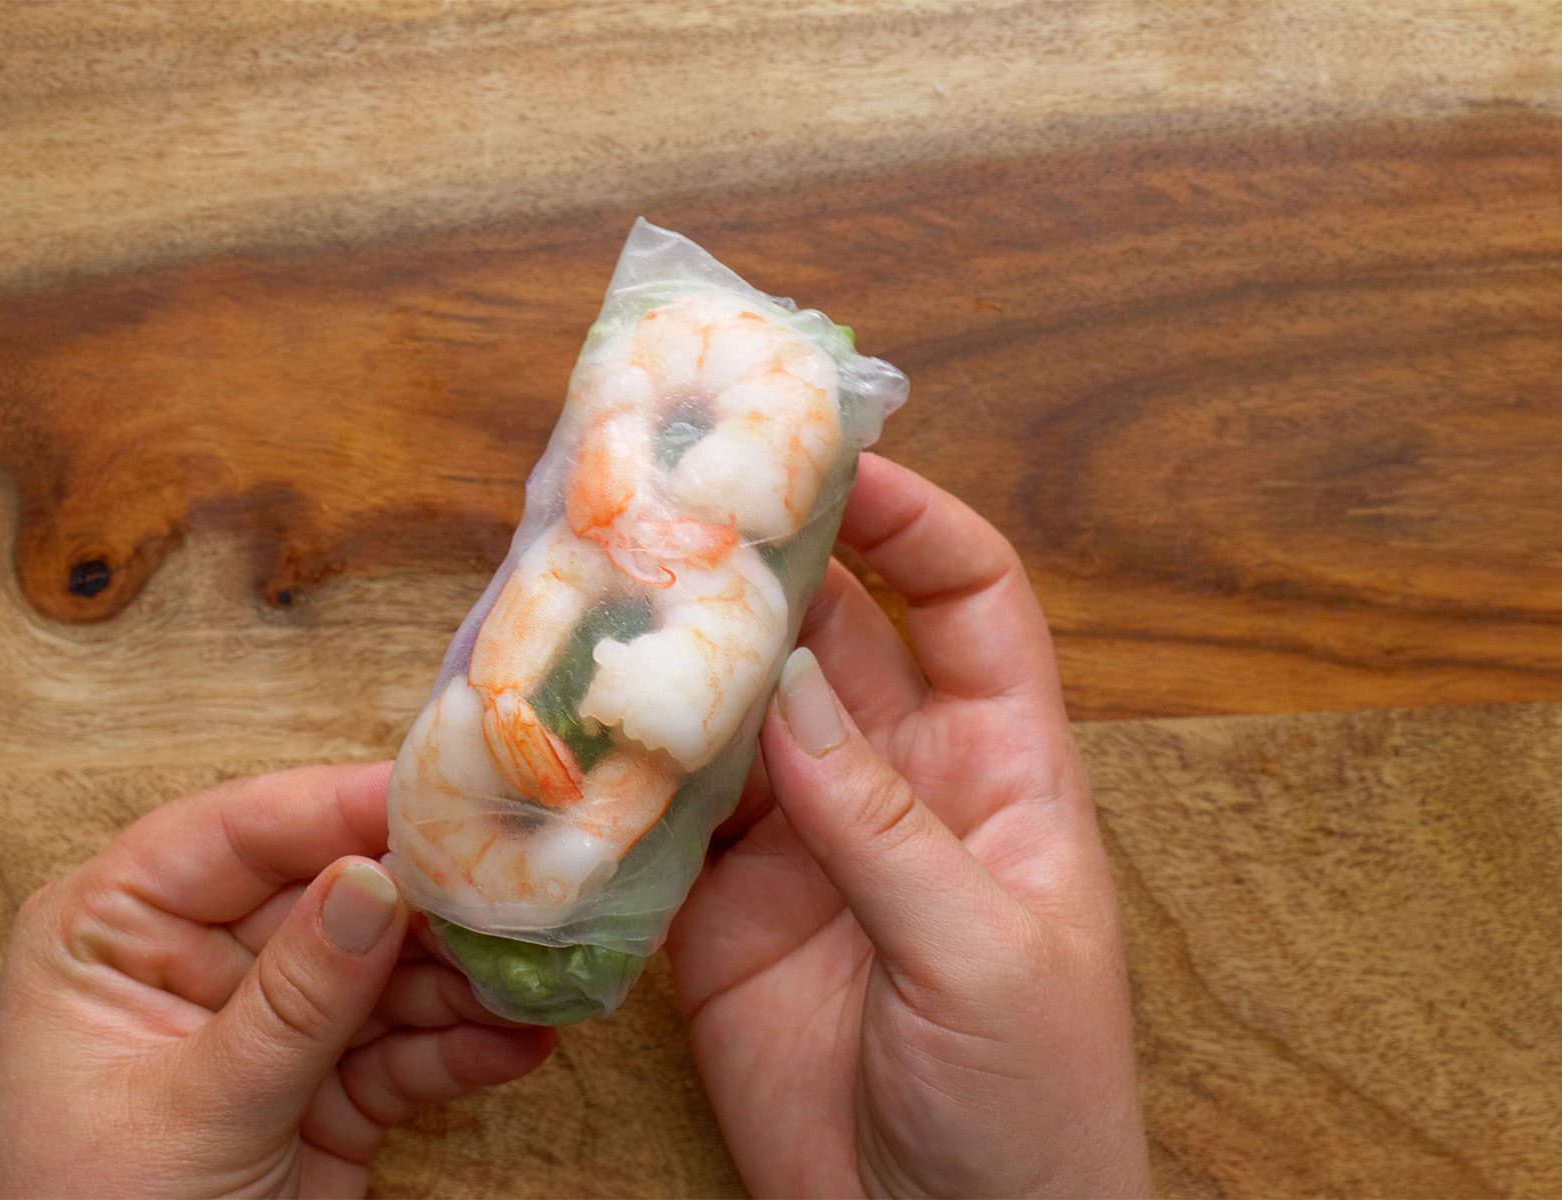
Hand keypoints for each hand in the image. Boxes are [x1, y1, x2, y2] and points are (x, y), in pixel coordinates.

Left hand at [0, 764, 554, 1197]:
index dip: (338, 807)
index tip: (441, 795)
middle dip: (427, 896)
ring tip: (544, 971)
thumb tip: (377, 879)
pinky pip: (403, 1049)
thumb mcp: (194, 1109)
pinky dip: (463, 1047)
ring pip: (382, 969)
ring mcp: (267, 1024)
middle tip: (523, 883)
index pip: (235, 834)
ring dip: (464, 976)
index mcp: (114, 930)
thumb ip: (293, 998)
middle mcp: (194, 959)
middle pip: (329, 892)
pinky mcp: (325, 1091)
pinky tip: (523, 1041)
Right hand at [669, 454, 1150, 1197]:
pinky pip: (665, 823)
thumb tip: (786, 684)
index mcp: (998, 771)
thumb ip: (881, 821)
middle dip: (764, 563)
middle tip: (677, 501)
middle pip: (829, 635)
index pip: (968, 601)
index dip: (912, 520)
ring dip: (676, 663)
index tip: (835, 457)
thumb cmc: (1031, 1107)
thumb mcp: (984, 954)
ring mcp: (801, 846)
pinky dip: (618, 781)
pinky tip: (569, 737)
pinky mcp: (719, 915)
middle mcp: (894, 785)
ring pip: (732, 718)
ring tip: (601, 596)